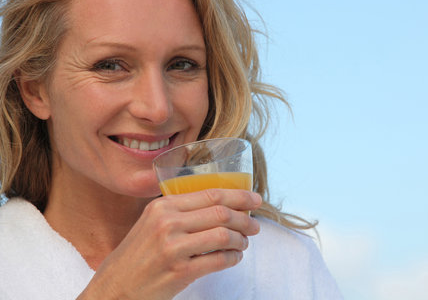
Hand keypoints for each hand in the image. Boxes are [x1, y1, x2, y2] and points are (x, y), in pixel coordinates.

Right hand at [77, 189, 261, 299]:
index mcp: (163, 206)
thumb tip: (221, 204)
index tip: (255, 198)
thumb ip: (180, 211)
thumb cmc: (136, 256)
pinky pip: (219, 260)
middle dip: (245, 218)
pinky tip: (234, 258)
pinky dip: (233, 258)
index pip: (211, 194)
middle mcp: (167, 223)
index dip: (239, 195)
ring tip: (243, 243)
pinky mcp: (180, 272)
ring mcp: (173, 247)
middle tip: (255, 225)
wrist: (115, 289)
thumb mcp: (151, 223)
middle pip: (221, 213)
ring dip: (241, 239)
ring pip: (223, 235)